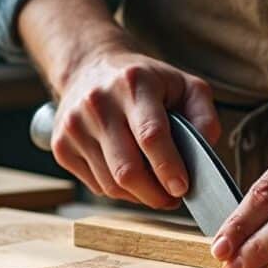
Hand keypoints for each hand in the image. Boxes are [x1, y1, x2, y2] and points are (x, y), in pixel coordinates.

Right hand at [51, 48, 219, 208]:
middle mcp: (98, 103)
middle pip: (127, 169)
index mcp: (133, 84)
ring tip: (156, 189)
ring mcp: (74, 126)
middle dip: (155, 194)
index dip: (168, 168)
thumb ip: (204, 115)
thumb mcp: (183, 84)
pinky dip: (119, 191)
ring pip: (111, 185)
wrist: (89, 69)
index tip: (183, 188)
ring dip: (139, 196)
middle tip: (173, 199)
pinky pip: (97, 186)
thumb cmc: (144, 83)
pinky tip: (130, 177)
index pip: (151, 136)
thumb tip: (206, 152)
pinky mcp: (61, 147)